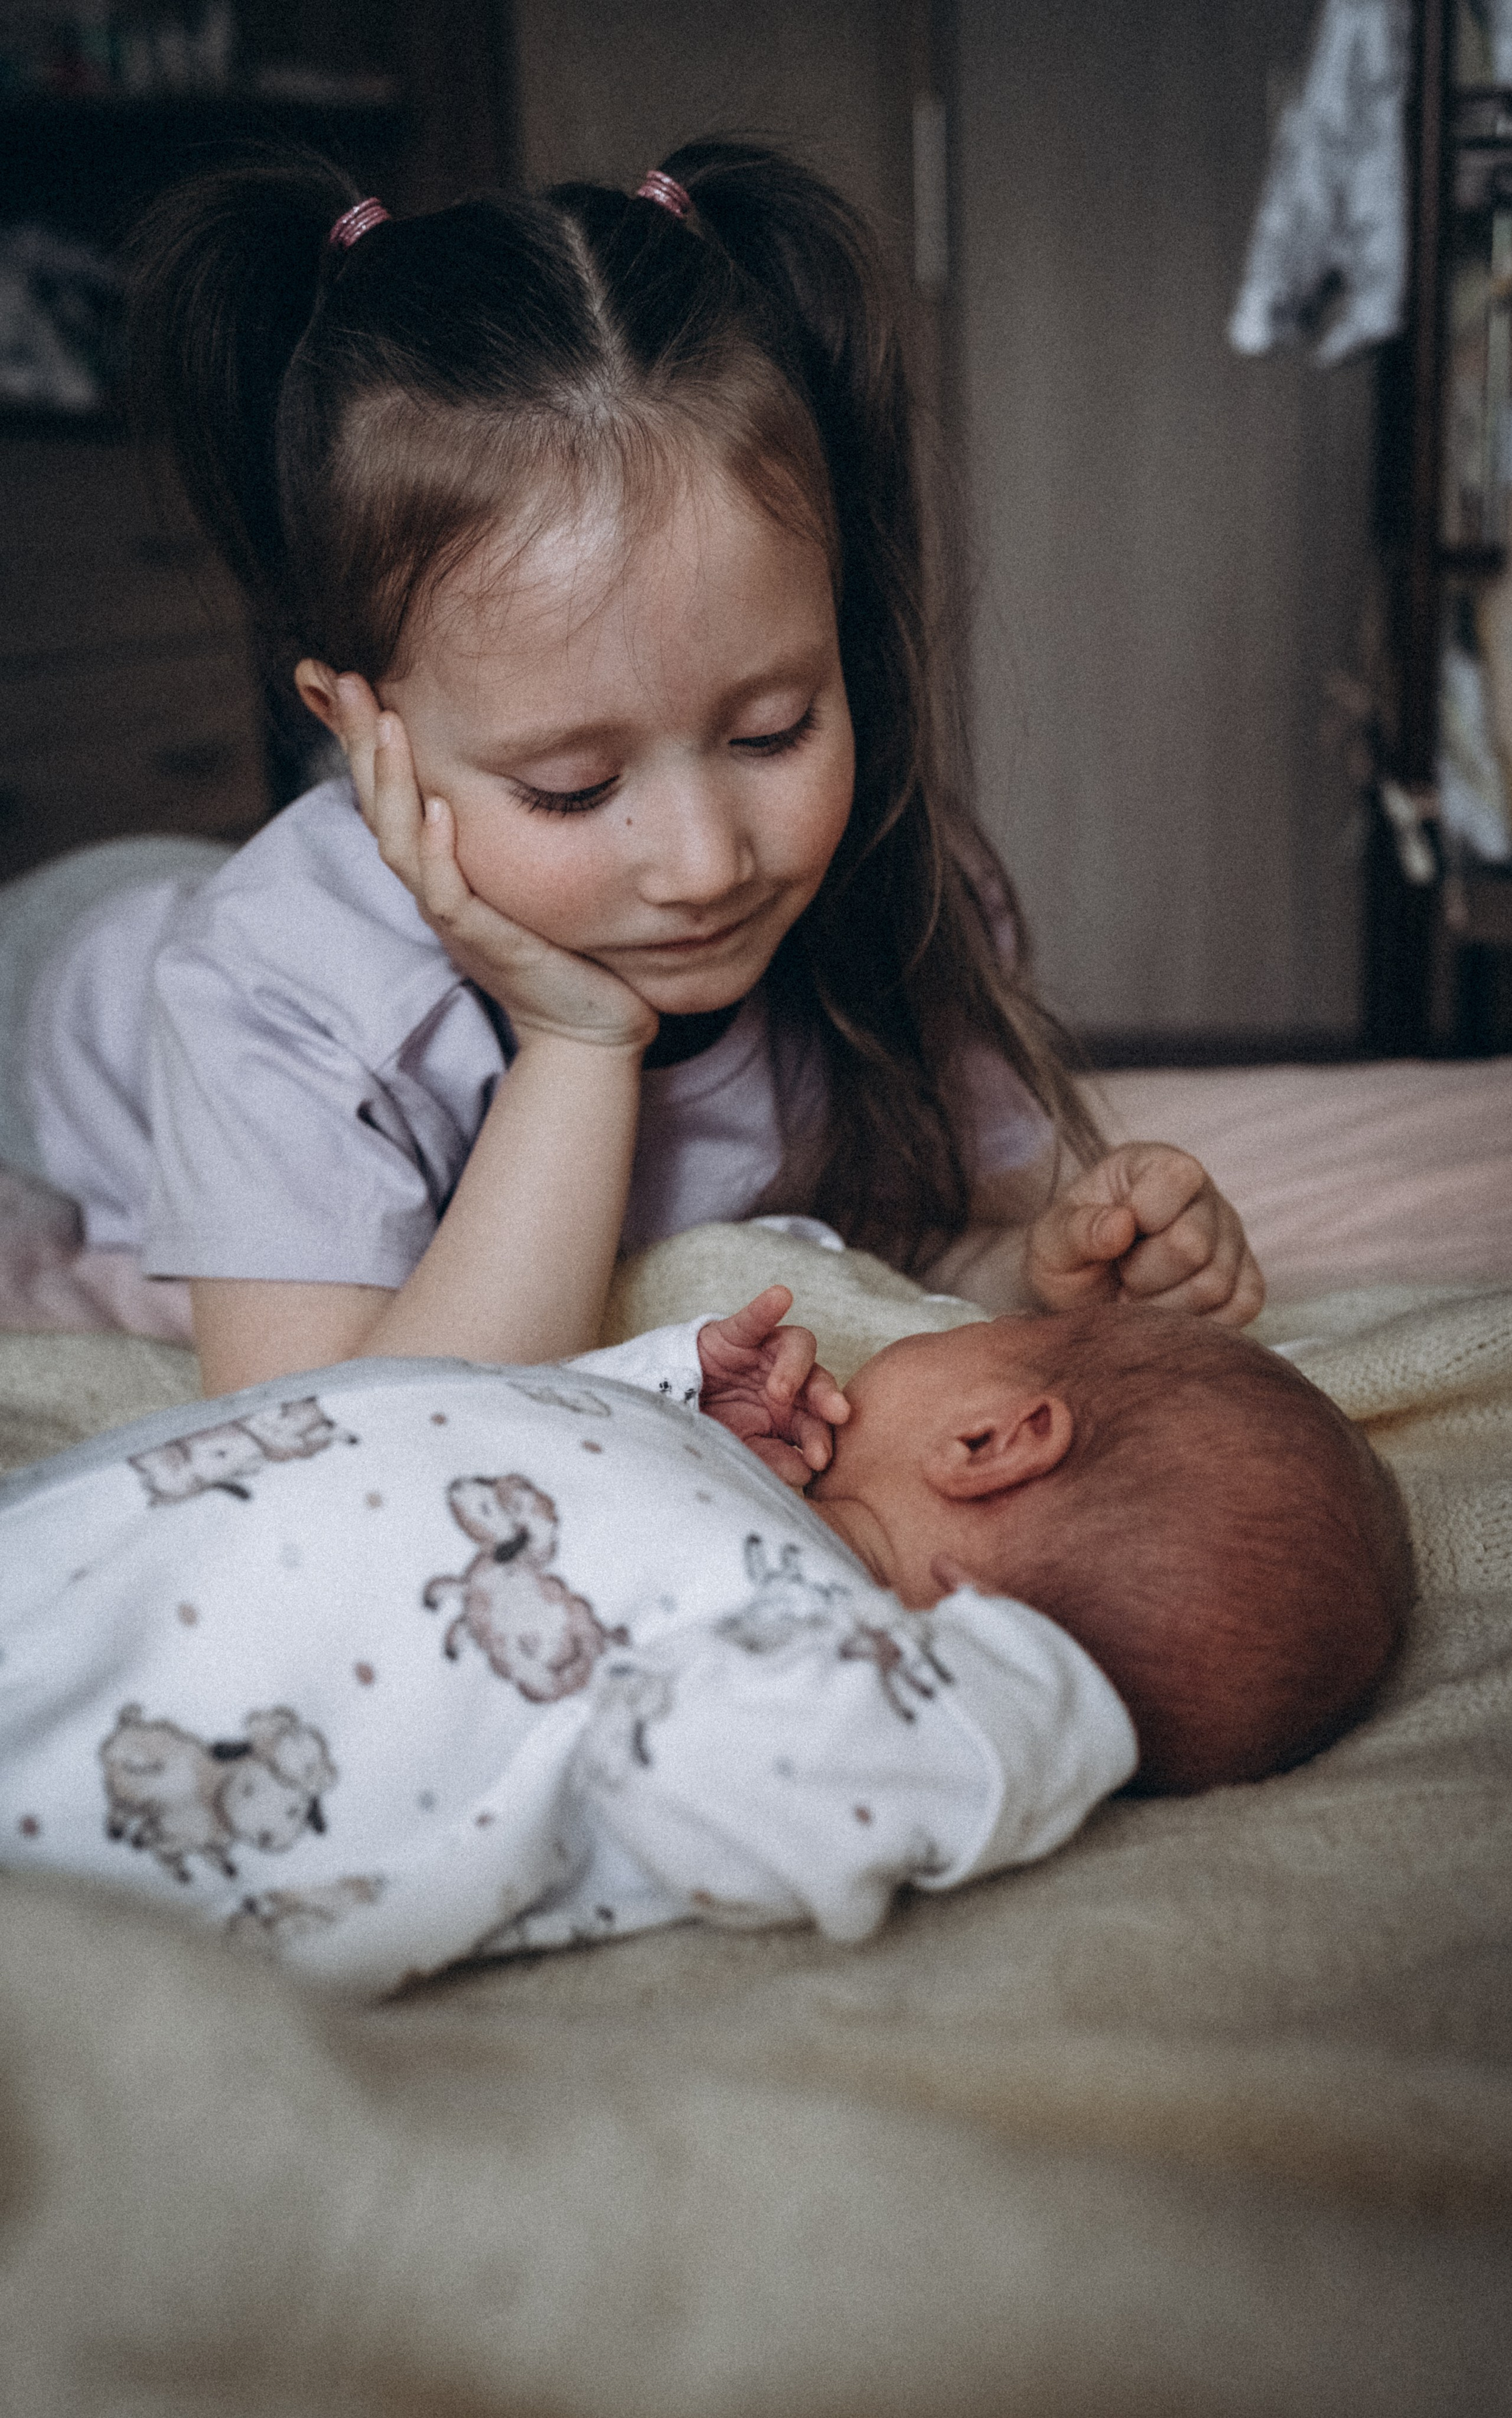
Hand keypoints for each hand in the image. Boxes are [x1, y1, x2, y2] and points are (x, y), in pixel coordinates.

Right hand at [334, 677, 656, 1051]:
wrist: (590, 1024)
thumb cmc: (560, 945)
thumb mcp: (522, 866)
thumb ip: (501, 818)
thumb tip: (493, 760)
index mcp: (437, 863)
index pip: (384, 790)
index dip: (357, 737)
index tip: (333, 677)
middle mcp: (433, 884)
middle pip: (378, 805)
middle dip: (360, 743)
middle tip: (343, 679)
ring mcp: (452, 915)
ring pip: (400, 843)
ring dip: (392, 784)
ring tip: (388, 727)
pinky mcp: (483, 942)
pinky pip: (447, 894)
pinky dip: (436, 852)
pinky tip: (436, 810)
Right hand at [698, 1286, 850, 1487]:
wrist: (665, 1404)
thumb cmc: (711, 1429)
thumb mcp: (740, 1449)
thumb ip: (772, 1459)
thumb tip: (806, 1471)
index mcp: (791, 1416)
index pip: (816, 1423)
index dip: (821, 1439)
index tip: (820, 1460)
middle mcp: (787, 1382)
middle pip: (818, 1382)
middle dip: (828, 1399)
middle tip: (837, 1415)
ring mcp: (764, 1355)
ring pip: (798, 1347)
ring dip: (796, 1368)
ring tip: (781, 1391)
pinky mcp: (736, 1333)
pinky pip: (754, 1319)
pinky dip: (766, 1308)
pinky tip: (780, 1297)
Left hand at [1025, 1144, 1264, 1324]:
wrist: (1084, 1296)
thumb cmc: (1070, 1257)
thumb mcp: (1051, 1241)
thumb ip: (1077, 1229)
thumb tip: (1121, 1225)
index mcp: (1155, 1164)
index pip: (1175, 1180)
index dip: (1138, 1219)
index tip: (1110, 1236)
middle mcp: (1204, 1195)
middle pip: (1194, 1245)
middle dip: (1143, 1275)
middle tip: (1121, 1276)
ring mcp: (1232, 1237)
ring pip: (1216, 1284)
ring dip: (1164, 1306)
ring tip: (1138, 1295)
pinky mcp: (1247, 1279)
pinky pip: (1241, 1307)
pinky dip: (1197, 1322)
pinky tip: (1166, 1313)